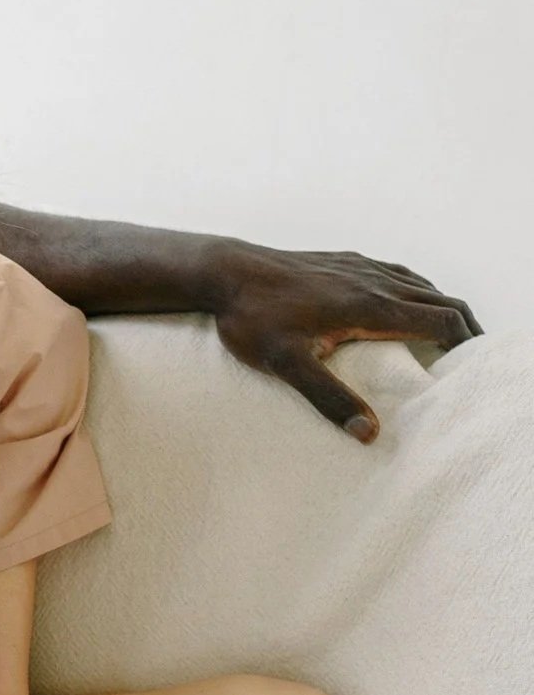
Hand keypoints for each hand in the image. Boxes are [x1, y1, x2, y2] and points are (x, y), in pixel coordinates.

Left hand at [207, 240, 479, 441]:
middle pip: (441, 300)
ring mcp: (359, 267)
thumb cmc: (252, 318)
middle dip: (464, 328)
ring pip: (421, 284)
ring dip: (442, 308)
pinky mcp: (343, 261)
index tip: (470, 368)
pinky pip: (396, 272)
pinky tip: (407, 304)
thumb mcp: (286, 364)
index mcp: (370, 306)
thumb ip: (328, 398)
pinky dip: (417, 290)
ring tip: (448, 337)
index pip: (441, 320)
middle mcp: (373, 281)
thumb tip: (369, 433)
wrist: (224, 271)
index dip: (466, 343)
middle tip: (470, 359)